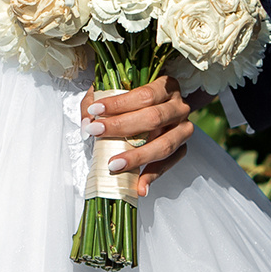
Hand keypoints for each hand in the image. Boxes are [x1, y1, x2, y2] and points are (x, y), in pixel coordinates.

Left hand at [80, 74, 197, 194]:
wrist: (154, 109)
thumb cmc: (132, 99)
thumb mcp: (114, 92)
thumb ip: (96, 101)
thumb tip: (87, 122)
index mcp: (166, 86)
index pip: (144, 95)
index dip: (119, 103)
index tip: (95, 111)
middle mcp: (179, 107)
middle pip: (154, 118)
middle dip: (122, 127)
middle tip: (96, 133)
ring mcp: (183, 129)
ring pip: (165, 145)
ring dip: (137, 157)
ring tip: (113, 165)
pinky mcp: (182, 148)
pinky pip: (169, 163)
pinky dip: (153, 175)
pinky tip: (139, 186)